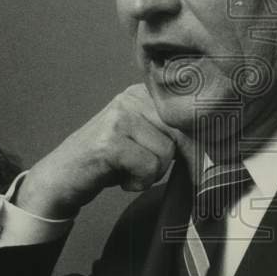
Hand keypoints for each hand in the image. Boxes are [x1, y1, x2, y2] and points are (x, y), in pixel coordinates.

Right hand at [16, 84, 191, 218]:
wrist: (61, 178)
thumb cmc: (108, 163)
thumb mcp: (142, 140)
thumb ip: (171, 135)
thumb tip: (215, 147)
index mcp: (143, 94)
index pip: (187, 114)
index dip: (199, 142)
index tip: (203, 161)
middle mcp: (131, 98)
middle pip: (181, 132)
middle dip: (182, 160)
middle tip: (167, 175)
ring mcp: (119, 116)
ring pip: (166, 152)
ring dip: (152, 174)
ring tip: (129, 172)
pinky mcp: (109, 140)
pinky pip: (148, 166)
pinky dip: (138, 182)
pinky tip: (121, 179)